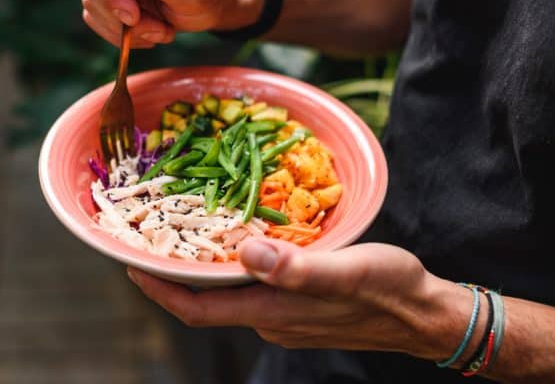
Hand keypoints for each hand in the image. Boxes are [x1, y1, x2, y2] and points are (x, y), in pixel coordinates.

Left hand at [127, 240, 464, 357]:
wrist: (423, 315)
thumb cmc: (389, 290)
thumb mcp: (347, 271)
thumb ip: (298, 268)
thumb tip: (248, 252)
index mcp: (273, 312)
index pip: (199, 310)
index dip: (161, 291)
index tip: (131, 264)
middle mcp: (271, 319)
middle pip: (207, 303)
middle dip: (173, 277)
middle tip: (152, 240)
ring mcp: (285, 316)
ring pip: (229, 295)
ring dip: (202, 271)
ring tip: (185, 234)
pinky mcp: (300, 306)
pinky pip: (253, 289)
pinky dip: (233, 269)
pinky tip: (237, 242)